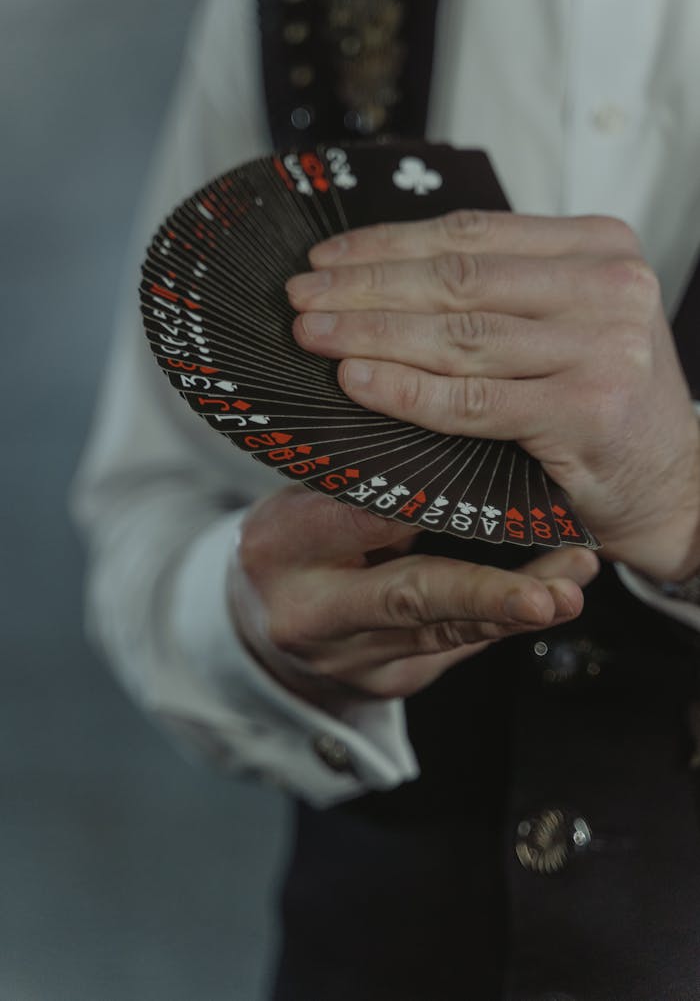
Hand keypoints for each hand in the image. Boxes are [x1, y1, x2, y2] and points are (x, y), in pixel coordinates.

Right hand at [233, 487, 598, 702]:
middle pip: (409, 599)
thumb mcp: (299, 501)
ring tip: (573, 586)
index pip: (359, 518)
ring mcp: (352, 658)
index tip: (486, 482)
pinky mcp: (389, 681)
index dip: (426, 502)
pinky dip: (502, 619)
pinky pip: (455, 646)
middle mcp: (314, 613)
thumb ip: (360, 486)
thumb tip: (452, 440)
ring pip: (447, 632)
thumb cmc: (290, 544)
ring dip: (515, 609)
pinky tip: (552, 596)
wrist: (259, 624)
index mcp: (281, 548)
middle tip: (551, 594)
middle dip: (486, 596)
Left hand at [288, 211, 699, 580]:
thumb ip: (505, 292)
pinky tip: (355, 380)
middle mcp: (607, 285)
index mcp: (598, 247)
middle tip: (300, 295)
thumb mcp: (572, 321)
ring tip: (311, 334)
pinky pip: (471, 401)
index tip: (327, 257)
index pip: (471, 233)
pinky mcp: (584, 411)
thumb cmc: (606, 402)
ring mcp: (600, 347)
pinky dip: (405, 390)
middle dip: (364, 286)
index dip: (387, 243)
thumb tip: (385, 276)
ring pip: (457, 336)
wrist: (676, 484)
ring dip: (370, 333)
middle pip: (456, 280)